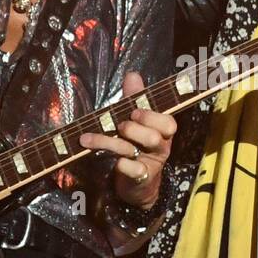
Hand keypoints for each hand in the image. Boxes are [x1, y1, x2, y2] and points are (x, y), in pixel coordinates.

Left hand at [79, 70, 175, 208]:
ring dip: (110, 142)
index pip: (168, 122)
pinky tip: (113, 162)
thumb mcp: (136, 121)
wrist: (137, 183)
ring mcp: (151, 163)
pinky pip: (134, 170)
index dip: (151, 116)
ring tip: (89, 138)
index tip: (134, 111)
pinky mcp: (140, 179)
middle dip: (132, 128)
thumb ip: (135, 98)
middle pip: (153, 135)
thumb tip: (133, 74)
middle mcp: (160, 146)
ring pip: (134, 149)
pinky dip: (122, 164)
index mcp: (162, 131)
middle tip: (118, 126)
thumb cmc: (136, 145)